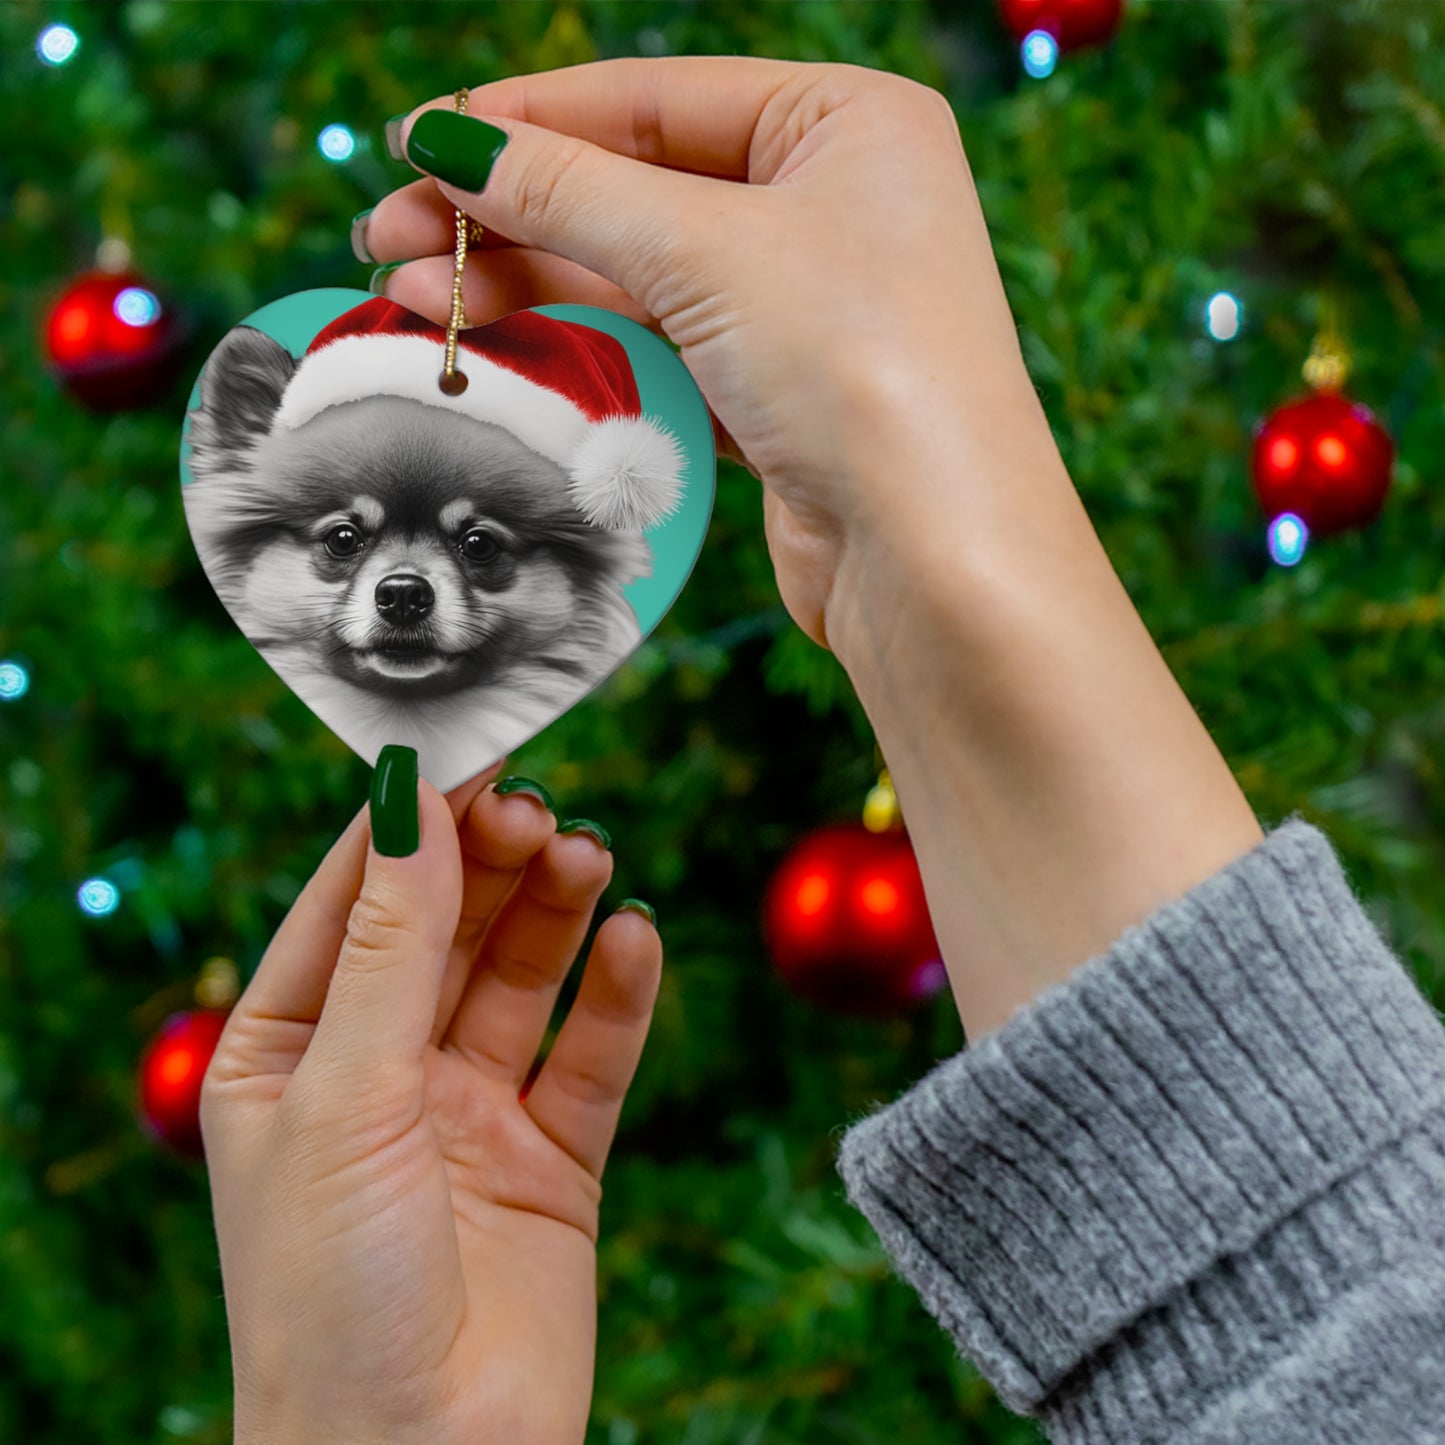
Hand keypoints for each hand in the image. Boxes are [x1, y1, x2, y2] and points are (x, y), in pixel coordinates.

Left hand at [201, 765, 660, 1444]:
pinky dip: (617, 994)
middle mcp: (380, 1073)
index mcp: (290, 1052)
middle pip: (447, 927)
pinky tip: (636, 939)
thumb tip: (408, 798)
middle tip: (539, 807)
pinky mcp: (552, 1159)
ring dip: (556, 910)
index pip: (352, 901)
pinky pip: (591, 1055)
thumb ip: (390, 945)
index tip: (468, 745)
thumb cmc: (330, 1295)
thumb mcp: (344, 1095)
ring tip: (589, 857)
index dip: (408, 822)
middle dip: (491, 861)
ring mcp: (469, 1113)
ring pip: (522, 977)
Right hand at [361, 59, 1262, 1039]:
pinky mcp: (780, 391)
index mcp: (848, 123)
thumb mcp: (706, 252)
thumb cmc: (863, 371)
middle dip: (510, 212)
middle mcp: (834, 203)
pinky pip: (660, 343)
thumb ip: (570, 191)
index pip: (655, 97)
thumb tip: (448, 143)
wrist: (936, 559)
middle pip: (636, 185)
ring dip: (528, 281)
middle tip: (389, 236)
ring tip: (414, 294)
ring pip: (639, 272)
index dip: (527, 120)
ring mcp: (807, 302)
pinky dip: (580, 341)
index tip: (417, 143)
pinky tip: (494, 339)